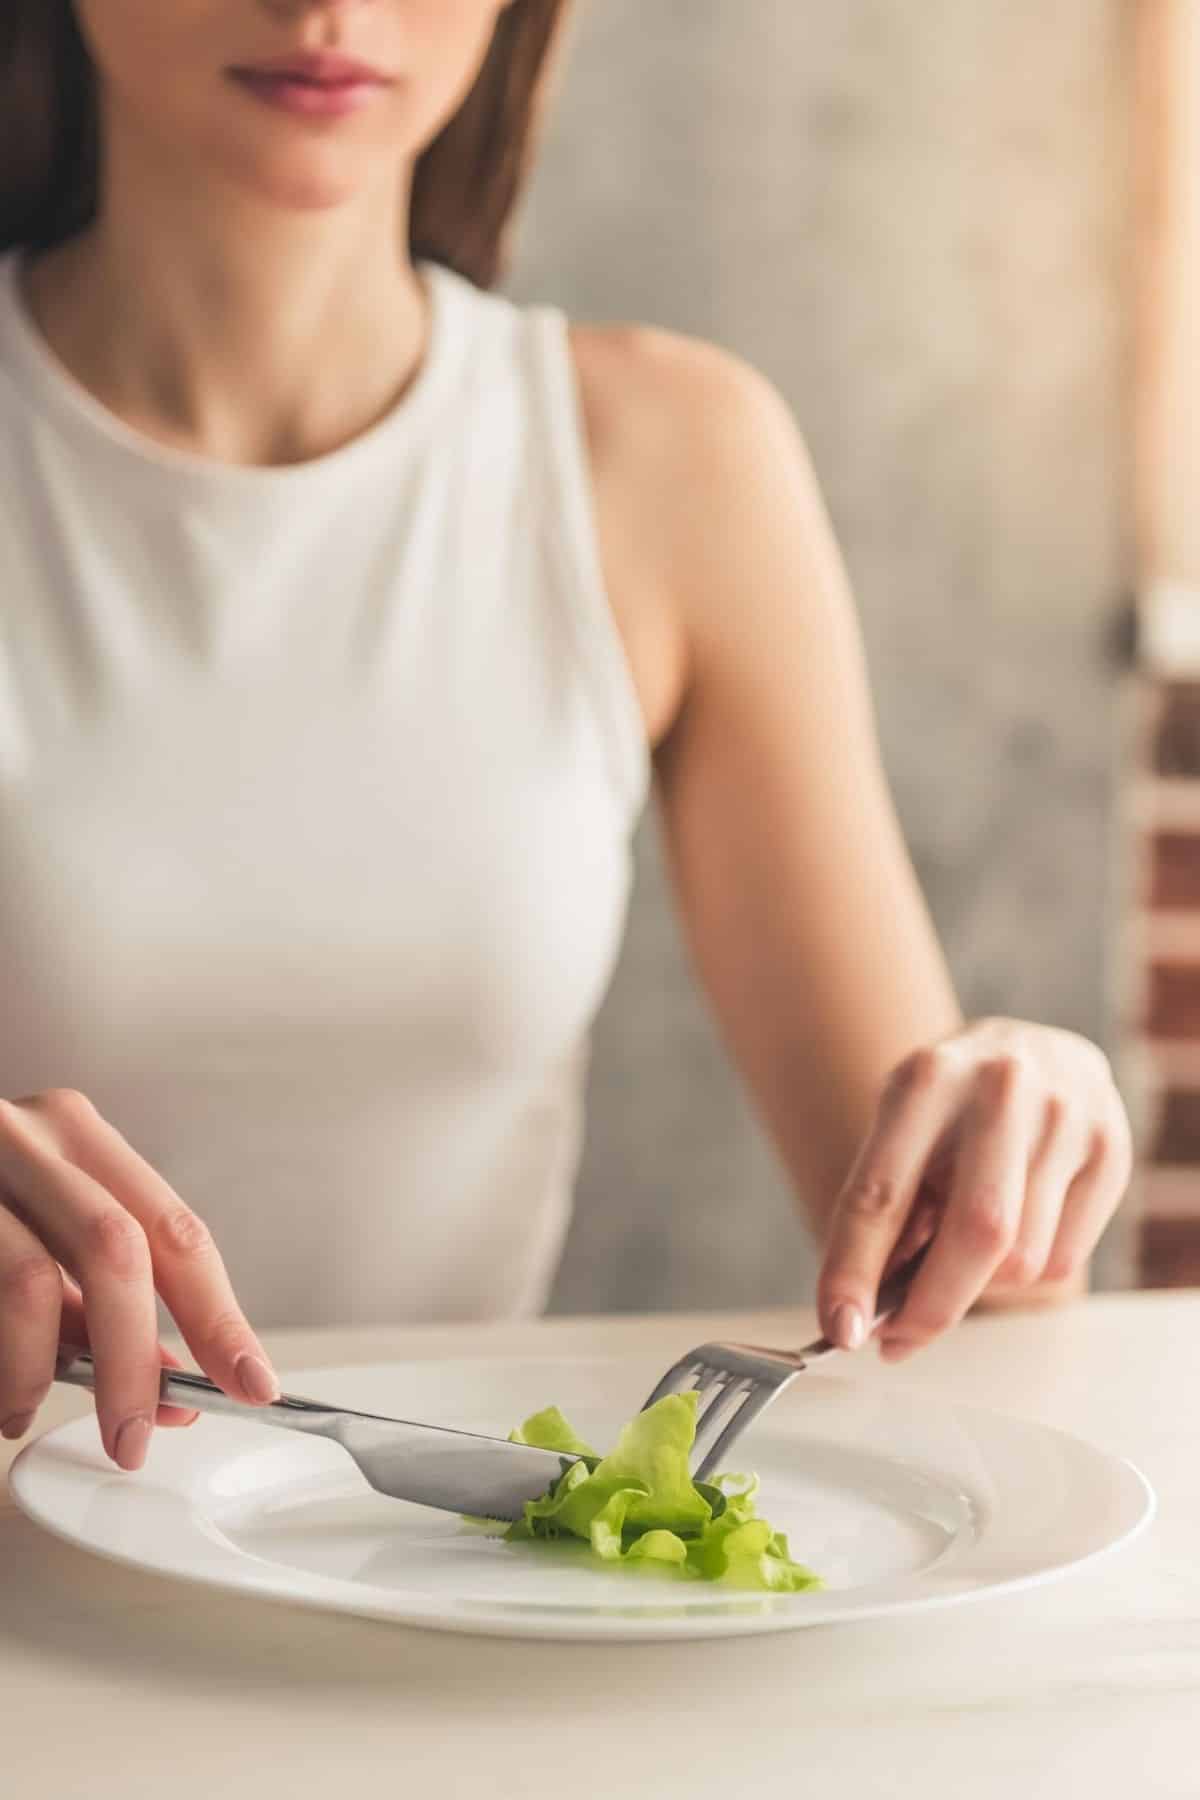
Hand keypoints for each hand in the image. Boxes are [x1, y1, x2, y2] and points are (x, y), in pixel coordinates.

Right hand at [0, 1088, 279, 1466]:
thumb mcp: (41, 1236)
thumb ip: (102, 1301)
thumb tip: (182, 1382)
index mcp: (74, 1134)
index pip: (174, 1229)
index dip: (219, 1315)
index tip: (251, 1384)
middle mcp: (22, 1133)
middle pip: (117, 1250)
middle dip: (135, 1361)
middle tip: (134, 1438)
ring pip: (31, 1283)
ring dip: (39, 1373)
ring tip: (23, 1414)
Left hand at [815, 1018, 1133, 1361]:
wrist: (1028, 1049)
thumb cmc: (950, 1104)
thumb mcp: (901, 1129)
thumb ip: (890, 1208)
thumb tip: (870, 1309)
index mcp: (927, 1077)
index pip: (883, 1192)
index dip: (855, 1270)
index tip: (841, 1329)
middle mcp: (1003, 1086)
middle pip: (977, 1232)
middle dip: (931, 1307)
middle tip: (898, 1340)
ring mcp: (1067, 1114)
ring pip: (1022, 1259)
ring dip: (980, 1283)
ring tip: (963, 1246)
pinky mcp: (1111, 1147)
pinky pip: (1064, 1260)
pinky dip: (1027, 1269)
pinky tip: (1016, 1225)